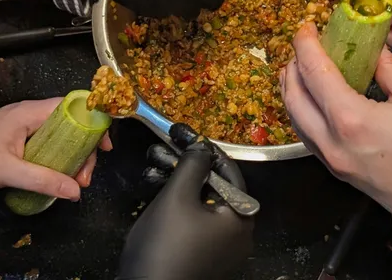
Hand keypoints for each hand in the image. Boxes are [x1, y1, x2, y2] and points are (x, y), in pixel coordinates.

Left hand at [0, 98, 112, 199]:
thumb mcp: (7, 171)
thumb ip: (43, 180)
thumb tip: (74, 191)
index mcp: (29, 112)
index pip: (73, 106)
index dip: (94, 121)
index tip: (104, 145)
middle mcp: (28, 116)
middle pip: (71, 125)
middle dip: (84, 150)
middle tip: (84, 178)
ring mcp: (22, 129)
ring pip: (59, 138)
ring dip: (71, 159)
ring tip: (73, 183)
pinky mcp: (16, 142)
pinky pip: (46, 147)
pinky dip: (56, 162)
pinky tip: (56, 180)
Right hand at [117, 124, 252, 279]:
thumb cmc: (166, 245)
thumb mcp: (177, 197)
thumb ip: (192, 165)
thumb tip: (200, 146)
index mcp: (240, 215)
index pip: (227, 170)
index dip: (201, 148)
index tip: (179, 132)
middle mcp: (237, 232)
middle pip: (212, 186)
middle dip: (183, 167)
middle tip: (160, 151)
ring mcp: (220, 248)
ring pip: (199, 204)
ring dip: (175, 184)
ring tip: (150, 172)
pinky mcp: (202, 258)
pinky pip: (194, 223)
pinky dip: (176, 207)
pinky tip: (154, 194)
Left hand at [280, 23, 391, 232]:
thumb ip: (389, 71)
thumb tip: (375, 51)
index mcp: (350, 119)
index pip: (314, 72)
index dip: (306, 45)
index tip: (306, 27)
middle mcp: (333, 142)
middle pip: (294, 98)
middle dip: (293, 67)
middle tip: (304, 46)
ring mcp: (334, 162)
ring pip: (296, 121)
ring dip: (293, 91)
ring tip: (303, 69)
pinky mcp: (340, 174)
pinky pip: (309, 138)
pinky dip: (304, 114)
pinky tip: (316, 102)